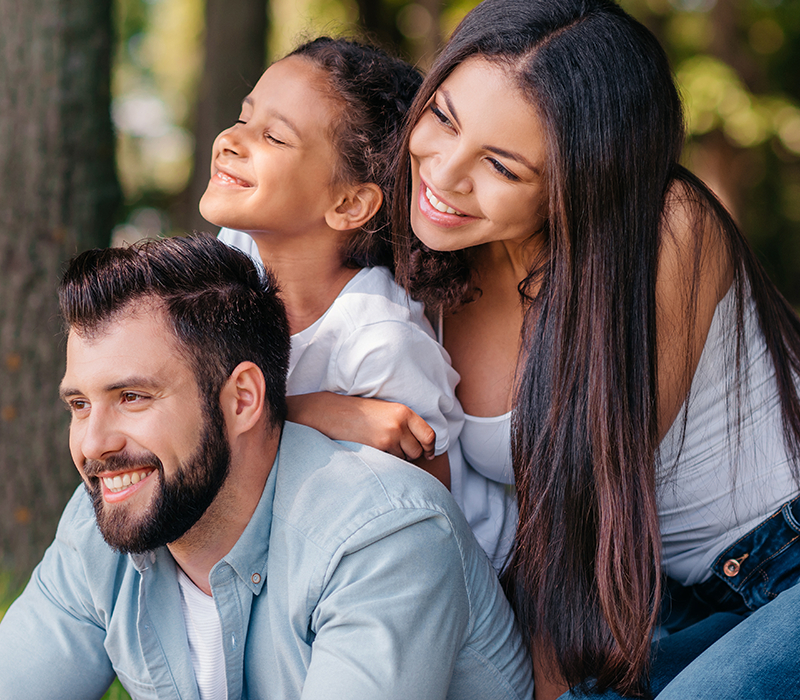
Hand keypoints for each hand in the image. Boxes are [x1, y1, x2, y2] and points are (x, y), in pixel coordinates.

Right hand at [287, 392, 435, 461]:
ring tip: (382, 448)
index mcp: (403, 411)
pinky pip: (391, 463)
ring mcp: (388, 438)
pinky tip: (375, 452)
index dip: (430, 447)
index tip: (428, 453)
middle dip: (411, 454)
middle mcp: (399, 424)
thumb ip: (403, 423)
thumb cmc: (358, 412)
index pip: (429, 435)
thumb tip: (420, 443)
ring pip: (405, 459)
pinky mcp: (377, 449)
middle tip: (398, 450)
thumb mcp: (385, 410)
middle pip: (417, 451)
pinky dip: (387, 462)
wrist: (332, 413)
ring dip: (398, 458)